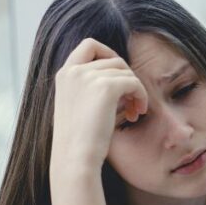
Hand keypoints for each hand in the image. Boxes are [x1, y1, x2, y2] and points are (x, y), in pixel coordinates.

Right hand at [50, 38, 147, 171]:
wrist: (74, 158)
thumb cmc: (79, 140)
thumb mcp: (78, 106)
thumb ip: (90, 86)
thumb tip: (119, 74)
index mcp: (64, 74)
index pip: (89, 46)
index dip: (109, 54)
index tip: (119, 76)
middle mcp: (73, 71)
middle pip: (114, 59)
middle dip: (126, 78)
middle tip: (131, 102)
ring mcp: (88, 77)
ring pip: (126, 71)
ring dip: (135, 90)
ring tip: (134, 111)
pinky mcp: (106, 87)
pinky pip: (134, 82)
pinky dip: (141, 96)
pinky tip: (136, 113)